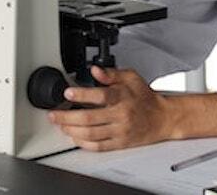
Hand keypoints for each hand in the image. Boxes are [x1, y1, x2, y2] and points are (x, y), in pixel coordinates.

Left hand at [48, 66, 216, 150]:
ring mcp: (120, 130)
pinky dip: (82, 142)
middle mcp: (121, 114)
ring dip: (71, 129)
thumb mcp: (132, 78)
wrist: (162, 118)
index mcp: (124, 96)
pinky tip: (74, 136)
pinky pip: (97, 146)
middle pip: (90, 118)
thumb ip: (112, 74)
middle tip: (54, 114)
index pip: (101, 95)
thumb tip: (95, 70)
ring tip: (61, 124)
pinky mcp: (120, 143)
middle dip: (67, 116)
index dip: (82, 94)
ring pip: (90, 133)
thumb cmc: (145, 97)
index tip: (68, 92)